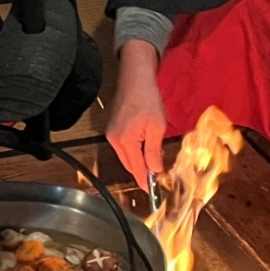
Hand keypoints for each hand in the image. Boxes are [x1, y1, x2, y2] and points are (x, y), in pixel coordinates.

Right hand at [106, 39, 166, 189]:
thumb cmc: (148, 99)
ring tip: (152, 162)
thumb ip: (154, 151)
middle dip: (141, 172)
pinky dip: (134, 151)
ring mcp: (112, 134)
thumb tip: (155, 169)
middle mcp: (114, 140)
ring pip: (126, 156)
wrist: (135, 78)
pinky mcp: (113, 128)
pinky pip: (124, 147)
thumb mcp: (157, 127)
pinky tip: (144, 149)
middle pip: (128, 164)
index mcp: (125, 141)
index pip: (135, 168)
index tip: (150, 192)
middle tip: (156, 177)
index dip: (144, 181)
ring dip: (138, 161)